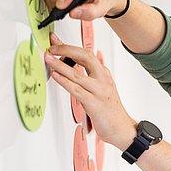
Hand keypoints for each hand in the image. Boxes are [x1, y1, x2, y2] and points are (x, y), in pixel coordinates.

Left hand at [44, 33, 136, 149]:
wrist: (122, 129)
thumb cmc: (111, 112)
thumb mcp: (104, 89)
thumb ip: (95, 75)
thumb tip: (90, 61)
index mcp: (104, 75)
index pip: (87, 54)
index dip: (70, 46)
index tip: (55, 40)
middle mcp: (103, 80)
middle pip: (85, 57)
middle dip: (66, 49)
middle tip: (51, 46)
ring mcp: (99, 91)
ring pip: (78, 73)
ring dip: (60, 64)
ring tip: (48, 58)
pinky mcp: (94, 104)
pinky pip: (76, 90)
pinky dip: (65, 81)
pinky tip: (56, 76)